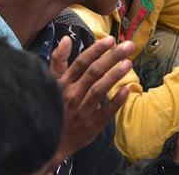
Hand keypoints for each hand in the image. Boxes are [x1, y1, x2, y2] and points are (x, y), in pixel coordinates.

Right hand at [50, 36, 133, 160]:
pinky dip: (116, 101)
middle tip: (128, 46)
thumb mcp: (51, 81)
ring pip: (100, 89)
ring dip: (115, 75)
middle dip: (112, 57)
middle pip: (94, 72)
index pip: (81, 62)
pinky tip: (127, 89)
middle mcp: (72, 94)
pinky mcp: (91, 125)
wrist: (49, 140)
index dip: (96, 50)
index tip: (111, 40)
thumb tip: (66, 39)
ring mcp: (82, 110)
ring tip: (128, 63)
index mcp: (63, 83)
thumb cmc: (53, 105)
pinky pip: (106, 111)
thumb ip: (58, 60)